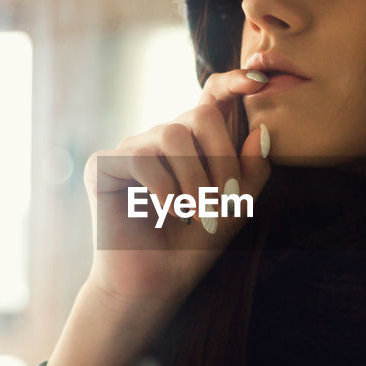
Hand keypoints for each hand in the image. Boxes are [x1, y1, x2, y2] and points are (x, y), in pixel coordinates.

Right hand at [82, 67, 272, 311]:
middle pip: (200, 114)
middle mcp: (161, 139)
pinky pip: (141, 157)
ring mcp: (131, 149)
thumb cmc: (192, 246)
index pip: (211, 96)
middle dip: (221, 159)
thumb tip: (262, 130)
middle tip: (223, 200)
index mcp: (194, 144)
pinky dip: (162, 188)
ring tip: (196, 214)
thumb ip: (252, 171)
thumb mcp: (235, 208)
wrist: (154, 284)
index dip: (233, 82)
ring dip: (194, 178)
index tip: (260, 81)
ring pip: (172, 133)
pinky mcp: (103, 166)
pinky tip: (165, 213)